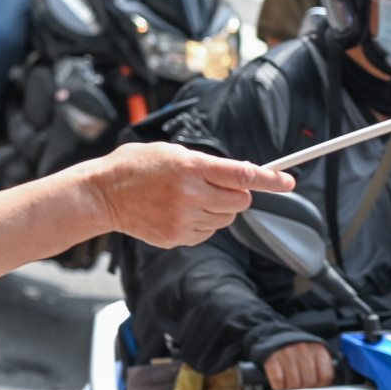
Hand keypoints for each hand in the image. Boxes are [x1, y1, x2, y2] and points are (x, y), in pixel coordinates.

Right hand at [81, 142, 294, 249]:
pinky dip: (201, 224)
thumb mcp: (169, 152)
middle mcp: (190, 194)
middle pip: (240, 201)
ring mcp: (183, 219)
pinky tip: (178, 213)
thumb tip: (240, 174)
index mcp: (189, 167)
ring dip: (218, 210)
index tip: (288, 181)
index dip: (270, 179)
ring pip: (226, 220)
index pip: (242, 174)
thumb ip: (204, 163)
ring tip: (189, 199)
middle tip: (216, 187)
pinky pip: (207, 233)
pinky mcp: (177, 237)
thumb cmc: (134, 167)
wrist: (102, 195)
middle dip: (236, 194)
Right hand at [264, 341, 335, 389]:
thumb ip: (324, 378)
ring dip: (291, 388)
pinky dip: (279, 386)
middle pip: (309, 382)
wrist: (274, 336)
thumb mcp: (315, 359)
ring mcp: (286, 353)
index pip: (326, 376)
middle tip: (300, 382)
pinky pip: (278, 383)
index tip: (317, 386)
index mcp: (318, 349)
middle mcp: (303, 349)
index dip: (322, 386)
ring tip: (290, 380)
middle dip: (305, 387)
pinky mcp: (271, 359)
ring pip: (294, 385)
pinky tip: (280, 379)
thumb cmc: (299, 353)